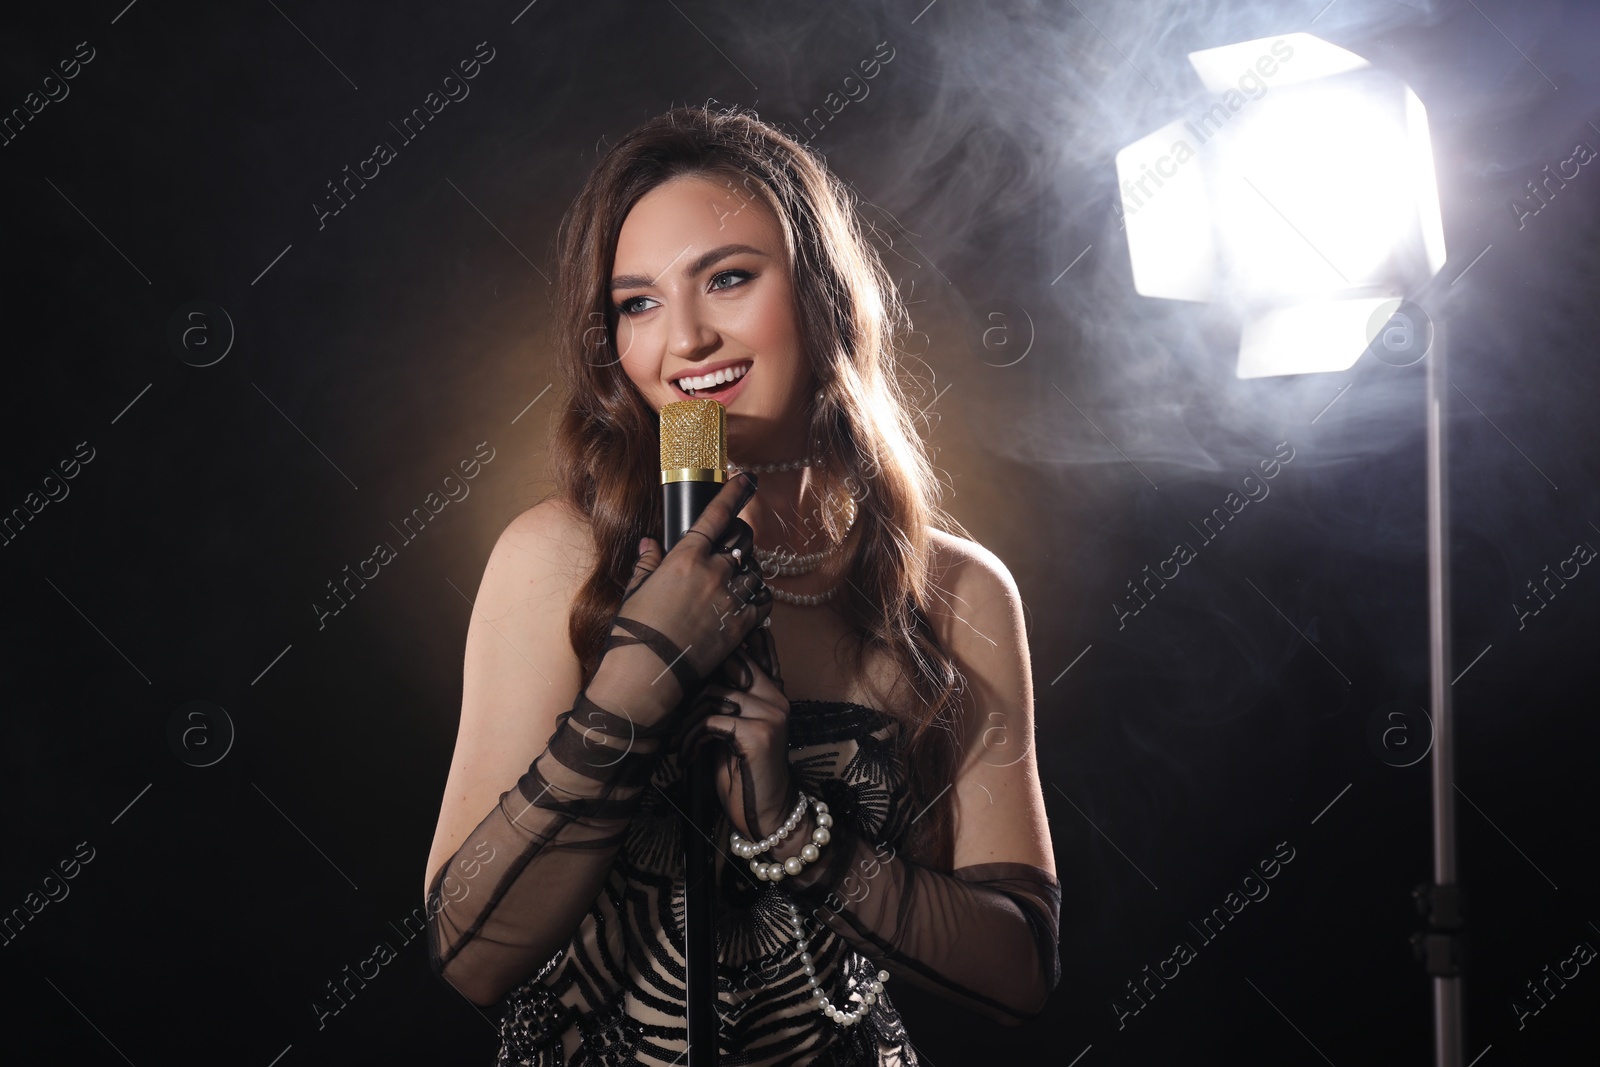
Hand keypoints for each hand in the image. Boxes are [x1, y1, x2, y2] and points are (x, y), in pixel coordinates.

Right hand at [583, 473, 772, 731]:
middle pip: (743, 541)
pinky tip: (748, 601)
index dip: (735, 492)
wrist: (645, 677)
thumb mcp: (635, 592)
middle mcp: (714, 573)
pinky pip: (764, 601)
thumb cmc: (632, 633)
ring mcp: (731, 600)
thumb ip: (647, 564)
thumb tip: (650, 543)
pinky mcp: (742, 626)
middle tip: (734, 545)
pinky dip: (759, 597)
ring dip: (748, 571)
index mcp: (685, 558)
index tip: (748, 478)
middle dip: (741, 538)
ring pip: (755, 571)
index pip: (716, 514)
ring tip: (736, 580)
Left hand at [679, 628, 795, 842]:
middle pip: (728, 665)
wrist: (766, 813)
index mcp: (774, 693)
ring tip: (681, 744)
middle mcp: (777, 698)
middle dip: (695, 688)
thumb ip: (725, 702)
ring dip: (688, 723)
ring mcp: (770, 714)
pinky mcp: (758, 734)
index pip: (754, 651)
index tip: (699, 650)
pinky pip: (711, 722)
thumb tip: (693, 674)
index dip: (727, 646)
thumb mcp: (733, 730)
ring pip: (714, 697)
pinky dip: (692, 740)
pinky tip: (688, 757)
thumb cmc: (744, 773)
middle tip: (677, 713)